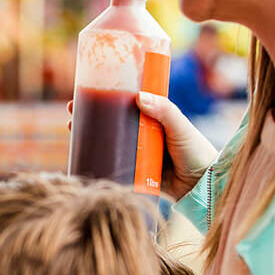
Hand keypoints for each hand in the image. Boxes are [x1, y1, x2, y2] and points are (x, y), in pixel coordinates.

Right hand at [66, 95, 216, 201]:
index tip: (89, 90)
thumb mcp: (180, 127)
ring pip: (107, 143)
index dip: (108, 97)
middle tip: (72, 110)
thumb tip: (138, 96)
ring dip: (88, 136)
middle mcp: (141, 136)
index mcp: (153, 120)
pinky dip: (96, 160)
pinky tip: (81, 155)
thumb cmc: (197, 152)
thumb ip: (164, 111)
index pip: (126, 104)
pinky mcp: (131, 174)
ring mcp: (135, 155)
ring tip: (72, 128)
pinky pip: (111, 165)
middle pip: (111, 123)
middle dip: (90, 115)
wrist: (202, 185)